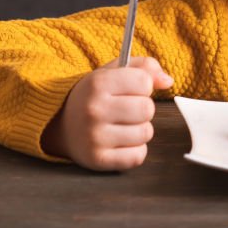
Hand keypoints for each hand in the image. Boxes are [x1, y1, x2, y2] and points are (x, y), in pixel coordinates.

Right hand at [41, 57, 173, 171]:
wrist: (60, 124)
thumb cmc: (95, 95)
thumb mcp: (113, 72)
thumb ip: (144, 67)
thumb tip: (168, 81)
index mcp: (97, 83)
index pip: (144, 81)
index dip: (143, 85)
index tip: (131, 89)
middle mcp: (94, 110)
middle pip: (147, 109)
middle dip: (143, 109)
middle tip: (127, 110)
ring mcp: (94, 137)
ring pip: (145, 133)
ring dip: (140, 130)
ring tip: (123, 126)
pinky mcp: (97, 159)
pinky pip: (137, 156)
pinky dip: (135, 151)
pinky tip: (121, 142)